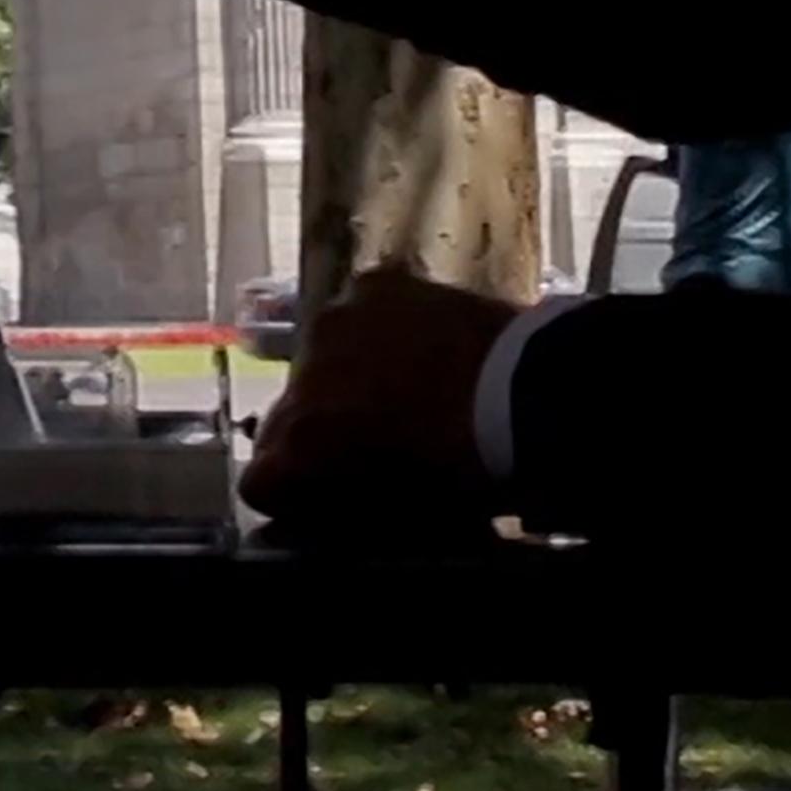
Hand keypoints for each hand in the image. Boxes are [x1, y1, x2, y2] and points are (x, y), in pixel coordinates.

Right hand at [235, 266, 518, 536]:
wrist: (529, 391)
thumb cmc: (468, 467)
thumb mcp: (399, 505)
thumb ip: (348, 495)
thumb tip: (336, 487)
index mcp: (303, 444)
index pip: (260, 480)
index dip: (292, 494)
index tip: (321, 497)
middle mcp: (300, 378)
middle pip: (285, 418)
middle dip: (316, 433)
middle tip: (368, 444)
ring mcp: (333, 323)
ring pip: (319, 361)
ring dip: (343, 377)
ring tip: (396, 388)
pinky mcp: (374, 284)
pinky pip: (359, 315)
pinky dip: (378, 331)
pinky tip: (417, 343)